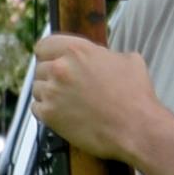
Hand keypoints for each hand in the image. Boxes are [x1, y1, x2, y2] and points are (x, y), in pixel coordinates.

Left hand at [30, 32, 165, 160]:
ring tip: (66, 102)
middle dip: (51, 76)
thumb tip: (101, 57)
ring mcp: (53, 92)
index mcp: (77, 50)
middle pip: (40, 68)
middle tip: (65, 87)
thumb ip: (105, 55)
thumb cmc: (136, 96)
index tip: (53, 62)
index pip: (44, 46)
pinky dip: (46, 111)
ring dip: (48, 94)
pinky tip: (62, 114)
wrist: (136, 129)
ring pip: (37, 88)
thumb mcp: (128, 60)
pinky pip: (36, 109)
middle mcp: (61, 68)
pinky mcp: (50, 115)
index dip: (49, 54)